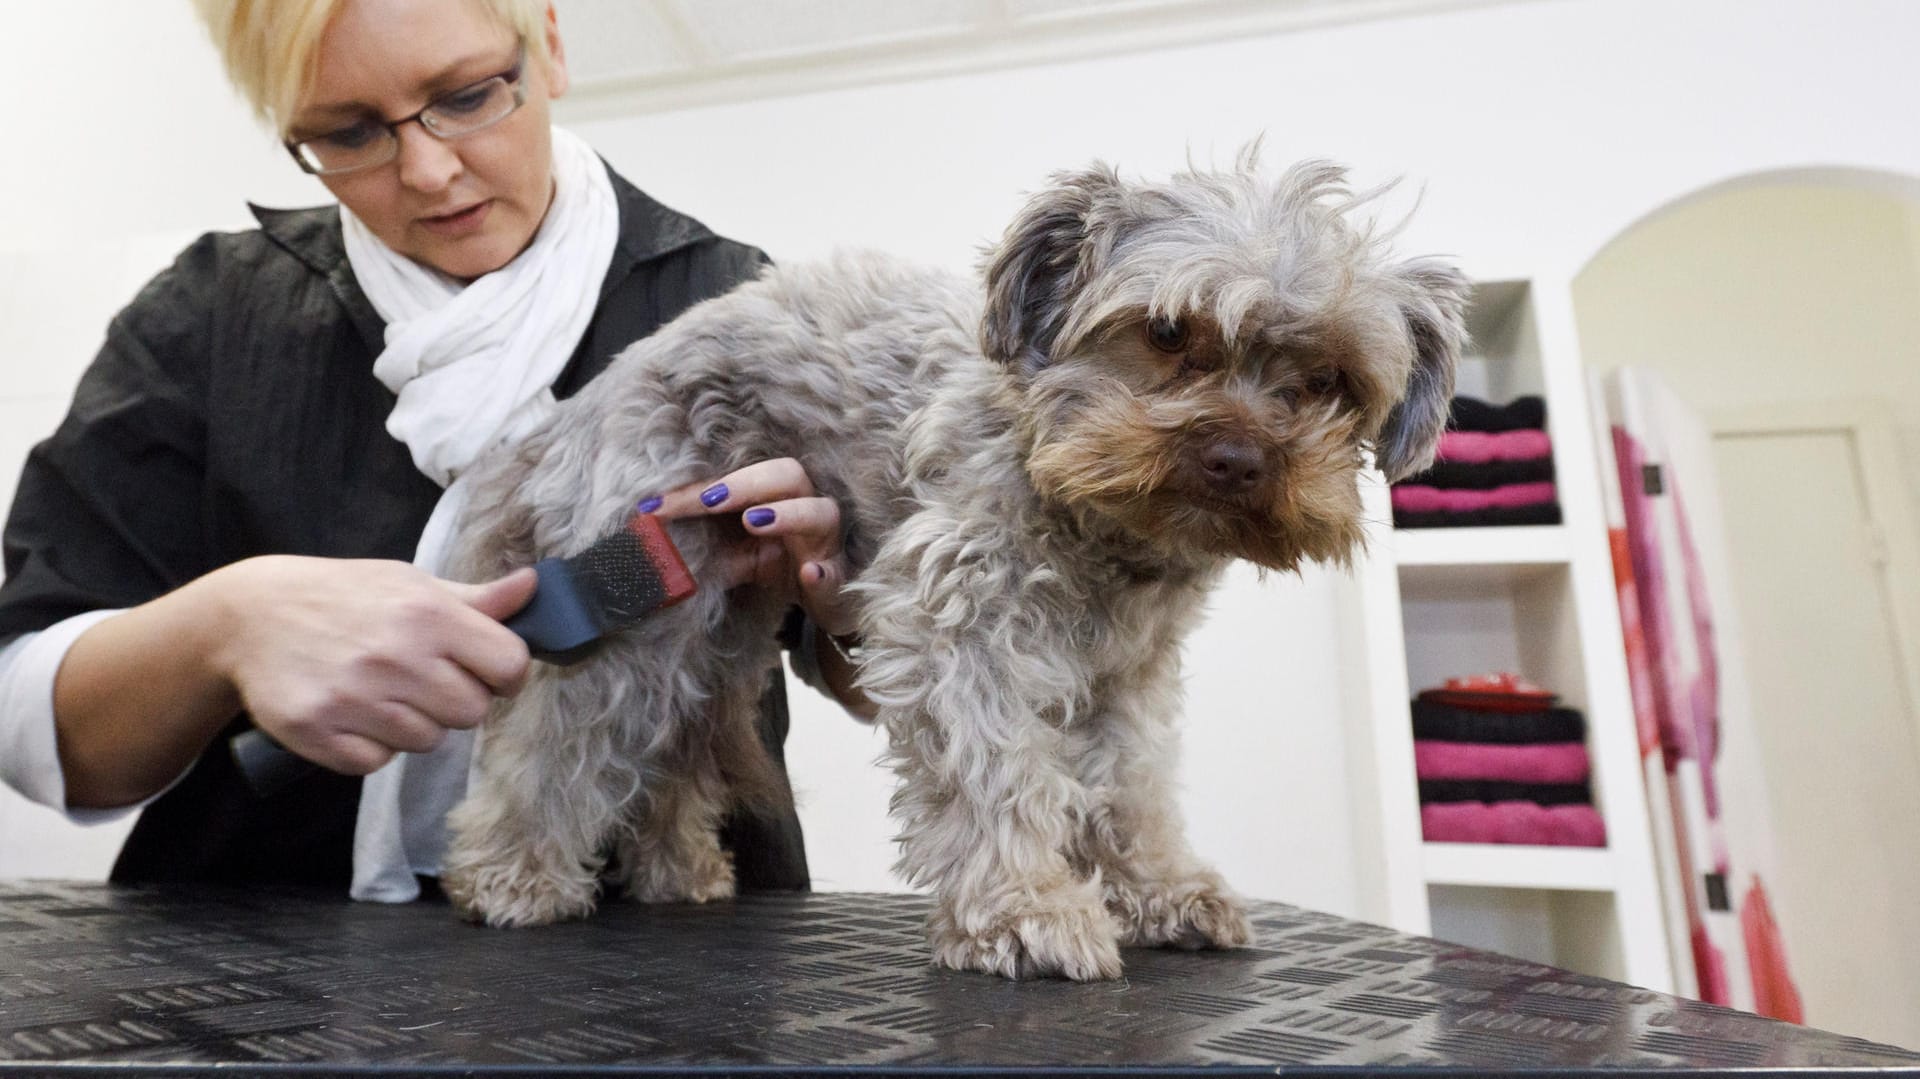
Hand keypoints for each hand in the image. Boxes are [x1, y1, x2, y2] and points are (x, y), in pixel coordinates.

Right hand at [206, 556, 535, 774]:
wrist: (250, 615)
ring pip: (428, 742)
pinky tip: (351, 713)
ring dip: (412, 724)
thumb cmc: (344, 597)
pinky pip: (376, 763)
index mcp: (427, 613)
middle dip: (455, 700)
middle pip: (472, 712)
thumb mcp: (410, 584)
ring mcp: (354, 697)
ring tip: (380, 692)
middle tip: (421, 680)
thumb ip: (476, 599)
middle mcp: (395, 656)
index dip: (504, 674)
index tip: (484, 671)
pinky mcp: (318, 731)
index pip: (510, 665)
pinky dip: (369, 746)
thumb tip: (536, 587)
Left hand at [644, 458, 855, 636]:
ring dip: (788, 514)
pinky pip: (834, 573)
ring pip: (821, 513)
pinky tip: (809, 573)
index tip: (657, 505)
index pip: (738, 482)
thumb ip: (710, 543)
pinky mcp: (837, 580)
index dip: (698, 490)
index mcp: (776, 498)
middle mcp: (804, 510)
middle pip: (789, 476)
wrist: (822, 602)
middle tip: (709, 499)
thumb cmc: (780, 566)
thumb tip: (656, 540)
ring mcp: (824, 544)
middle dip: (747, 484)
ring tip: (754, 522)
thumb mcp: (740, 555)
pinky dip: (823, 572)